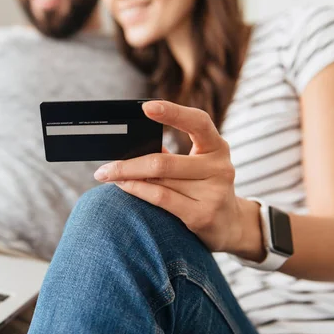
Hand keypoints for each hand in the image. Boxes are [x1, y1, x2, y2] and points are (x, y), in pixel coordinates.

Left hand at [94, 100, 263, 258]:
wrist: (230, 226)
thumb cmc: (204, 188)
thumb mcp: (197, 166)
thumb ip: (171, 155)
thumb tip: (129, 146)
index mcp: (218, 147)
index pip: (198, 122)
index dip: (173, 112)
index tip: (145, 107)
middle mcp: (220, 167)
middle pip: (164, 161)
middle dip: (128, 163)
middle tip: (104, 167)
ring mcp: (214, 192)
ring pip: (159, 180)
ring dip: (127, 177)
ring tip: (108, 176)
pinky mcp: (203, 215)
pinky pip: (161, 198)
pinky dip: (138, 190)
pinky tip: (124, 187)